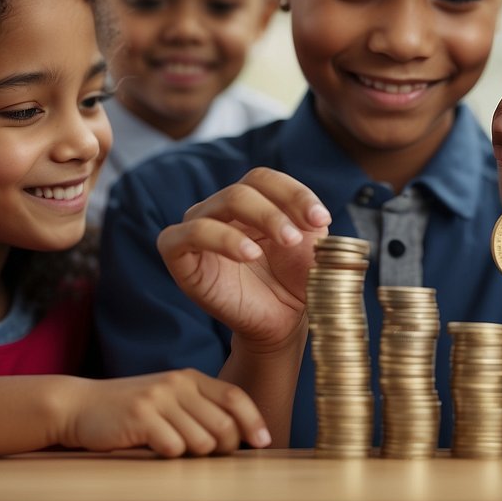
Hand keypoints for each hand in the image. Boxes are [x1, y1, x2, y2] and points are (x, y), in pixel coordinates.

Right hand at [60, 370, 269, 456]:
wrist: (79, 406)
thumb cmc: (132, 411)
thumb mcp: (170, 399)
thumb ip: (201, 410)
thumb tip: (241, 437)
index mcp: (190, 377)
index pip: (235, 397)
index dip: (254, 421)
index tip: (264, 442)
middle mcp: (178, 383)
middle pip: (223, 425)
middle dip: (225, 448)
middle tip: (210, 457)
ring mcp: (159, 399)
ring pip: (201, 442)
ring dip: (193, 456)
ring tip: (172, 449)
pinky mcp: (140, 417)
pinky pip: (173, 449)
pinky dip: (168, 457)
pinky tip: (153, 450)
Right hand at [157, 167, 330, 351]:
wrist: (280, 320)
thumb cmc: (294, 278)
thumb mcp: (311, 244)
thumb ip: (312, 221)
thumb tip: (318, 213)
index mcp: (250, 199)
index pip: (264, 179)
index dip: (295, 194)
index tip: (322, 220)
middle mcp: (219, 208)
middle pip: (244, 188)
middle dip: (278, 210)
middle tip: (298, 238)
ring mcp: (196, 228)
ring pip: (223, 202)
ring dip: (261, 217)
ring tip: (286, 242)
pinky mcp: (179, 255)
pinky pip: (190, 234)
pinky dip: (222, 238)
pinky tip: (249, 254)